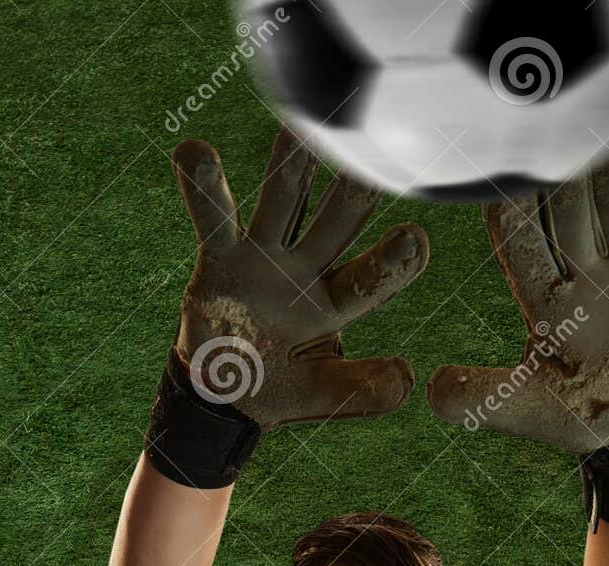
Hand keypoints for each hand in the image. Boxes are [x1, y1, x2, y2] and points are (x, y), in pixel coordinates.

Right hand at [170, 125, 428, 428]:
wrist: (222, 393)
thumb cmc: (279, 388)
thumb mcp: (322, 395)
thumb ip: (362, 390)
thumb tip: (407, 378)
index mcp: (337, 303)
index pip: (371, 280)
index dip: (392, 262)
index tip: (414, 239)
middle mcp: (306, 269)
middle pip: (335, 225)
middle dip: (354, 194)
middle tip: (374, 159)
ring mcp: (263, 257)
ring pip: (280, 202)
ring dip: (289, 165)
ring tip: (298, 127)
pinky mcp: (221, 258)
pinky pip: (213, 220)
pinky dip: (202, 188)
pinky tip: (193, 150)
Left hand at [427, 146, 608, 453]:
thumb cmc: (574, 417)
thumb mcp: (524, 410)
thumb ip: (480, 398)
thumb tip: (431, 389)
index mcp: (541, 300)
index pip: (521, 247)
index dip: (512, 214)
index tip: (500, 177)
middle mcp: (579, 272)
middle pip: (570, 216)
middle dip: (564, 182)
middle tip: (557, 132)